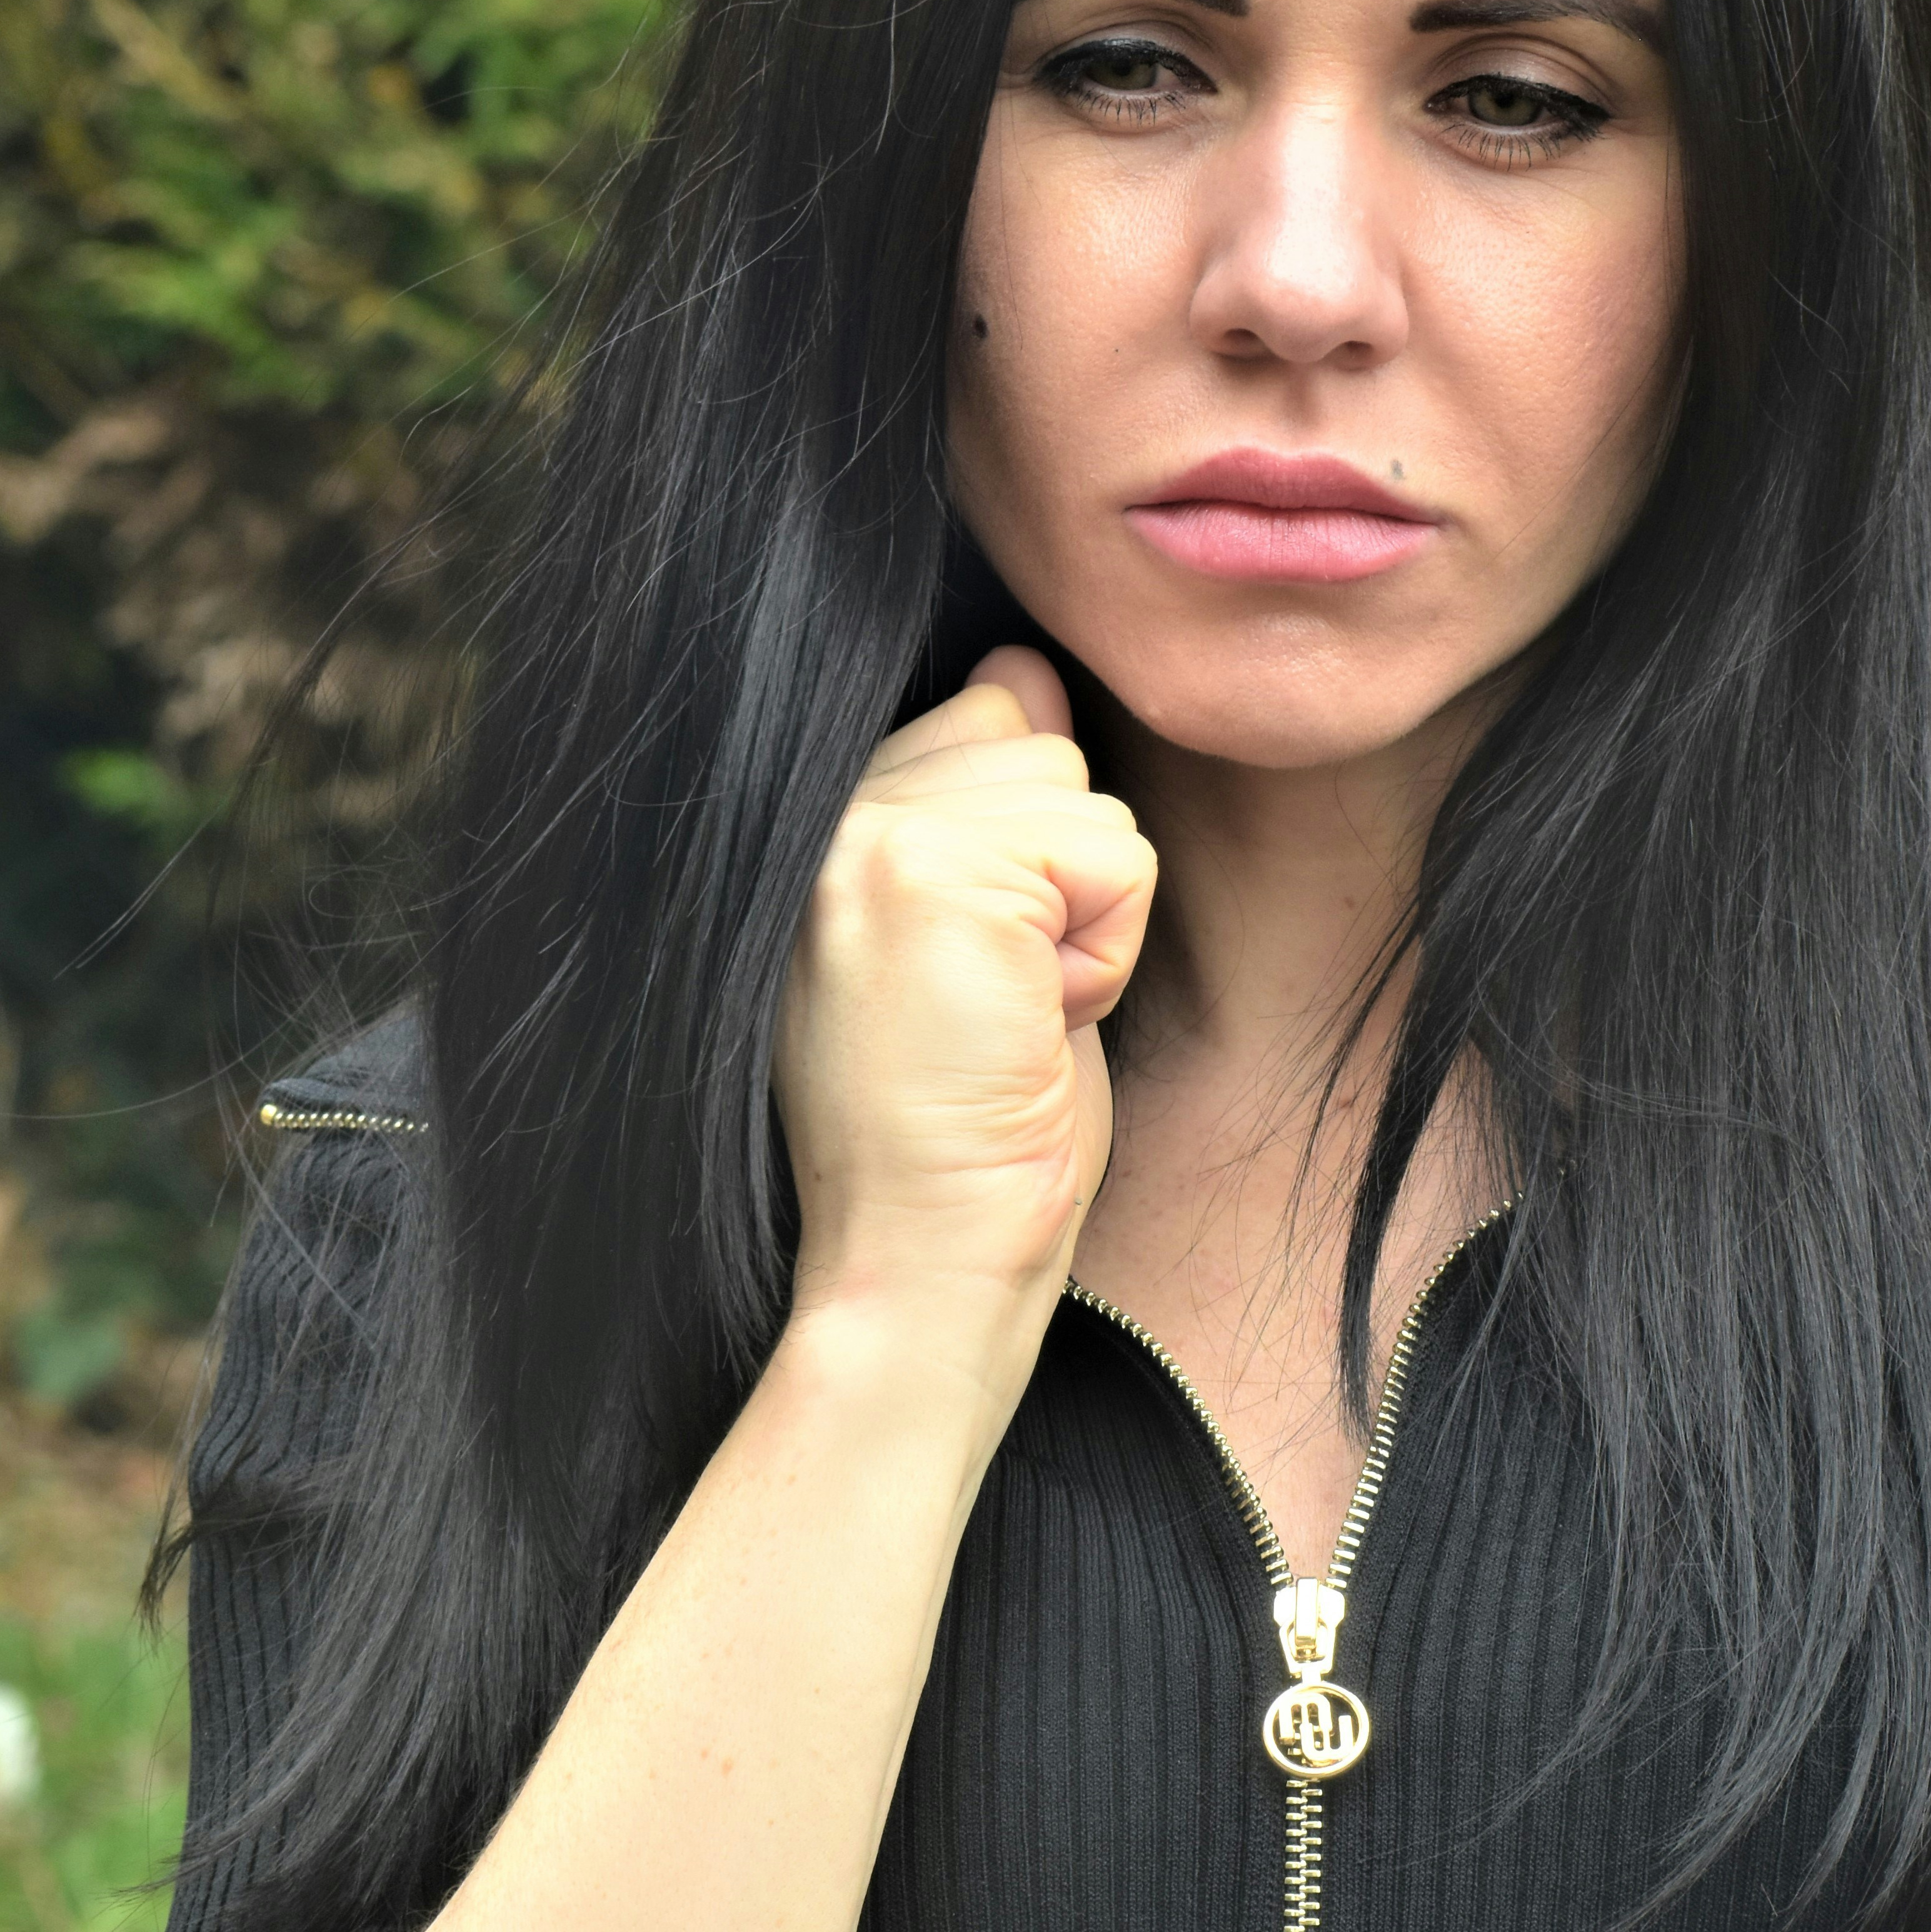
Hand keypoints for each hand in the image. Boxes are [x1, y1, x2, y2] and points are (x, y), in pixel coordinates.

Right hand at [775, 647, 1156, 1345]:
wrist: (919, 1260)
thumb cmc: (955, 1130)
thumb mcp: (974, 940)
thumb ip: (987, 801)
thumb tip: (1027, 671)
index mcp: (817, 822)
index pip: (984, 719)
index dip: (1022, 855)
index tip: (969, 973)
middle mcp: (821, 811)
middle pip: (1041, 746)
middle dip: (1059, 884)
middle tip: (989, 1004)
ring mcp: (870, 834)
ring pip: (1085, 799)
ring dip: (1084, 923)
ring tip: (1004, 1016)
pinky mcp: (936, 872)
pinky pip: (1112, 858)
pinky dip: (1104, 953)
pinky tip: (1030, 1023)